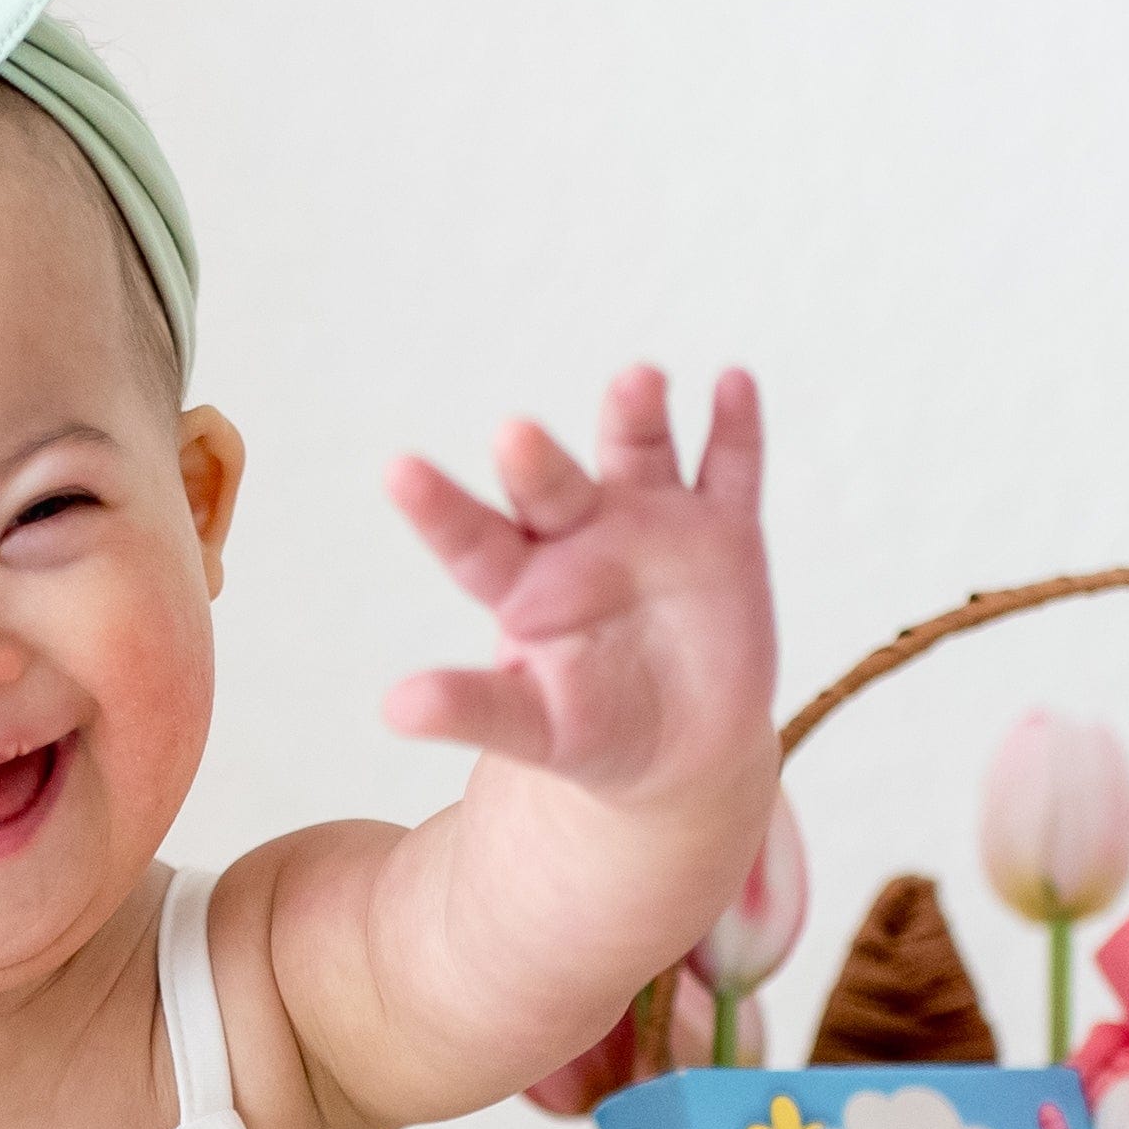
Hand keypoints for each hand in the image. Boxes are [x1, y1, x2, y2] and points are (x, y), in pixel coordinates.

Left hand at [381, 366, 775, 800]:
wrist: (687, 746)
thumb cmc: (594, 731)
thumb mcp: (534, 730)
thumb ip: (473, 709)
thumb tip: (394, 710)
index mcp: (521, 583)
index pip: (470, 540)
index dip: (438, 510)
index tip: (399, 472)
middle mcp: (578, 534)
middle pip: (550, 486)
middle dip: (535, 461)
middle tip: (514, 435)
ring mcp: (651, 522)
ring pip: (638, 452)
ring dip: (636, 415)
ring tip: (638, 382)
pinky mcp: (722, 530)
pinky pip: (729, 469)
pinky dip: (734, 429)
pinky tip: (733, 384)